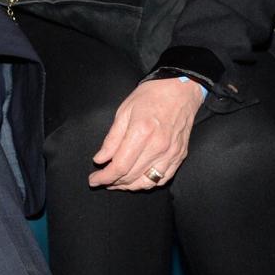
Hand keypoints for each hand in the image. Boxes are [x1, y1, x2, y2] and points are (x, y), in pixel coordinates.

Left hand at [88, 78, 203, 190]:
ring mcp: (171, 153)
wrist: (180, 89)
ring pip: (147, 182)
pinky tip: (137, 179)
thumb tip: (100, 160)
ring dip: (129, 186)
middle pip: (132, 176)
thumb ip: (112, 139)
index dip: (104, 177)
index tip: (93, 180)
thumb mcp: (124, 111)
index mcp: (141, 132)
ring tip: (117, 182)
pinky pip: (163, 178)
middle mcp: (158, 146)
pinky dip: (147, 183)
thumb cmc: (151, 96)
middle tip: (102, 180)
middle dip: (113, 182)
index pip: (120, 166)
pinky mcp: (179, 155)